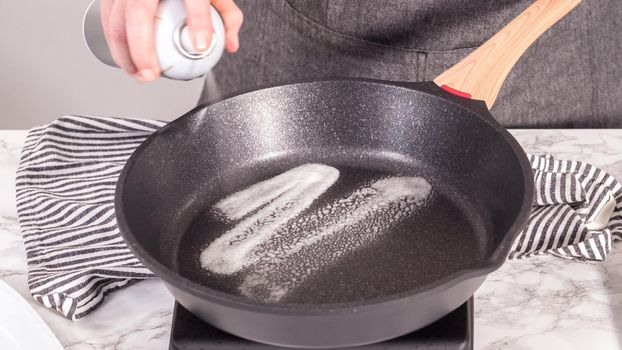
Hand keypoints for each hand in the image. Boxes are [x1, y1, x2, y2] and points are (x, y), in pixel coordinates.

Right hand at [101, 0, 242, 81]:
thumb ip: (226, 16)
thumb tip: (230, 44)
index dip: (198, 22)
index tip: (200, 47)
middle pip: (138, 11)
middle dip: (141, 49)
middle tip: (151, 74)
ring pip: (116, 17)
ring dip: (123, 51)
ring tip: (138, 74)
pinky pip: (107, 16)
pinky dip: (113, 41)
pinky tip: (125, 58)